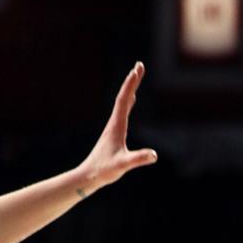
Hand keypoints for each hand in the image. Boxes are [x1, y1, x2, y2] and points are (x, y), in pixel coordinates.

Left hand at [78, 62, 156, 191]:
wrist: (88, 177)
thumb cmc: (104, 171)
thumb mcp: (122, 165)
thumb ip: (137, 159)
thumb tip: (154, 155)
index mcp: (116, 126)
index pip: (124, 100)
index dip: (131, 85)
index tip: (137, 70)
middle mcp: (114, 123)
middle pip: (124, 97)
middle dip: (132, 81)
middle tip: (140, 65)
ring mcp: (114, 127)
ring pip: (123, 102)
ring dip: (131, 89)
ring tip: (136, 77)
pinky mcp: (115, 132)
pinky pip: (123, 111)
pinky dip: (129, 101)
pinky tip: (132, 100)